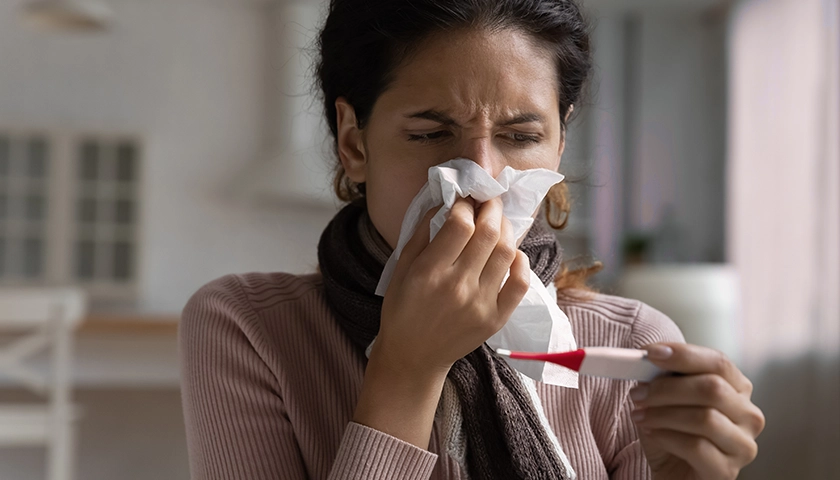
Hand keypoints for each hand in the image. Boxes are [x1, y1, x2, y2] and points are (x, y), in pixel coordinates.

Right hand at [374, 196, 530, 375]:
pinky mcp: (496, 319)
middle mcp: (458, 287)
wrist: (413, 357)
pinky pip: (520, 283)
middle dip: (491, 208)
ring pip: (506, 252)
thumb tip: (445, 200)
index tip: (463, 199)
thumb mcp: (400, 268)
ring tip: (497, 223)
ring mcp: (481, 305)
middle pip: (489, 233)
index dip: (465, 204)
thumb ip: (422, 232)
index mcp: (429, 272)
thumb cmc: (402, 309)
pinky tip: (511, 253)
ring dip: (506, 229)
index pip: (460, 224)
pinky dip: (520, 262)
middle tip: (488, 200)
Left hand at [631, 343, 764, 479]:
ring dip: (663, 414)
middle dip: (667, 388)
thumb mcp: (666, 399)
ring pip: (705, 417)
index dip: (684, 355)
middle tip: (638, 393)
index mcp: (738, 389)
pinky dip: (666, 437)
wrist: (673, 473)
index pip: (718, 362)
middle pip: (712, 388)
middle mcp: (748, 415)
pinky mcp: (728, 471)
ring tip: (639, 415)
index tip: (650, 353)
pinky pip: (697, 447)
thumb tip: (646, 361)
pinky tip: (652, 434)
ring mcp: (743, 445)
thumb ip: (664, 378)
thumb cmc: (672, 432)